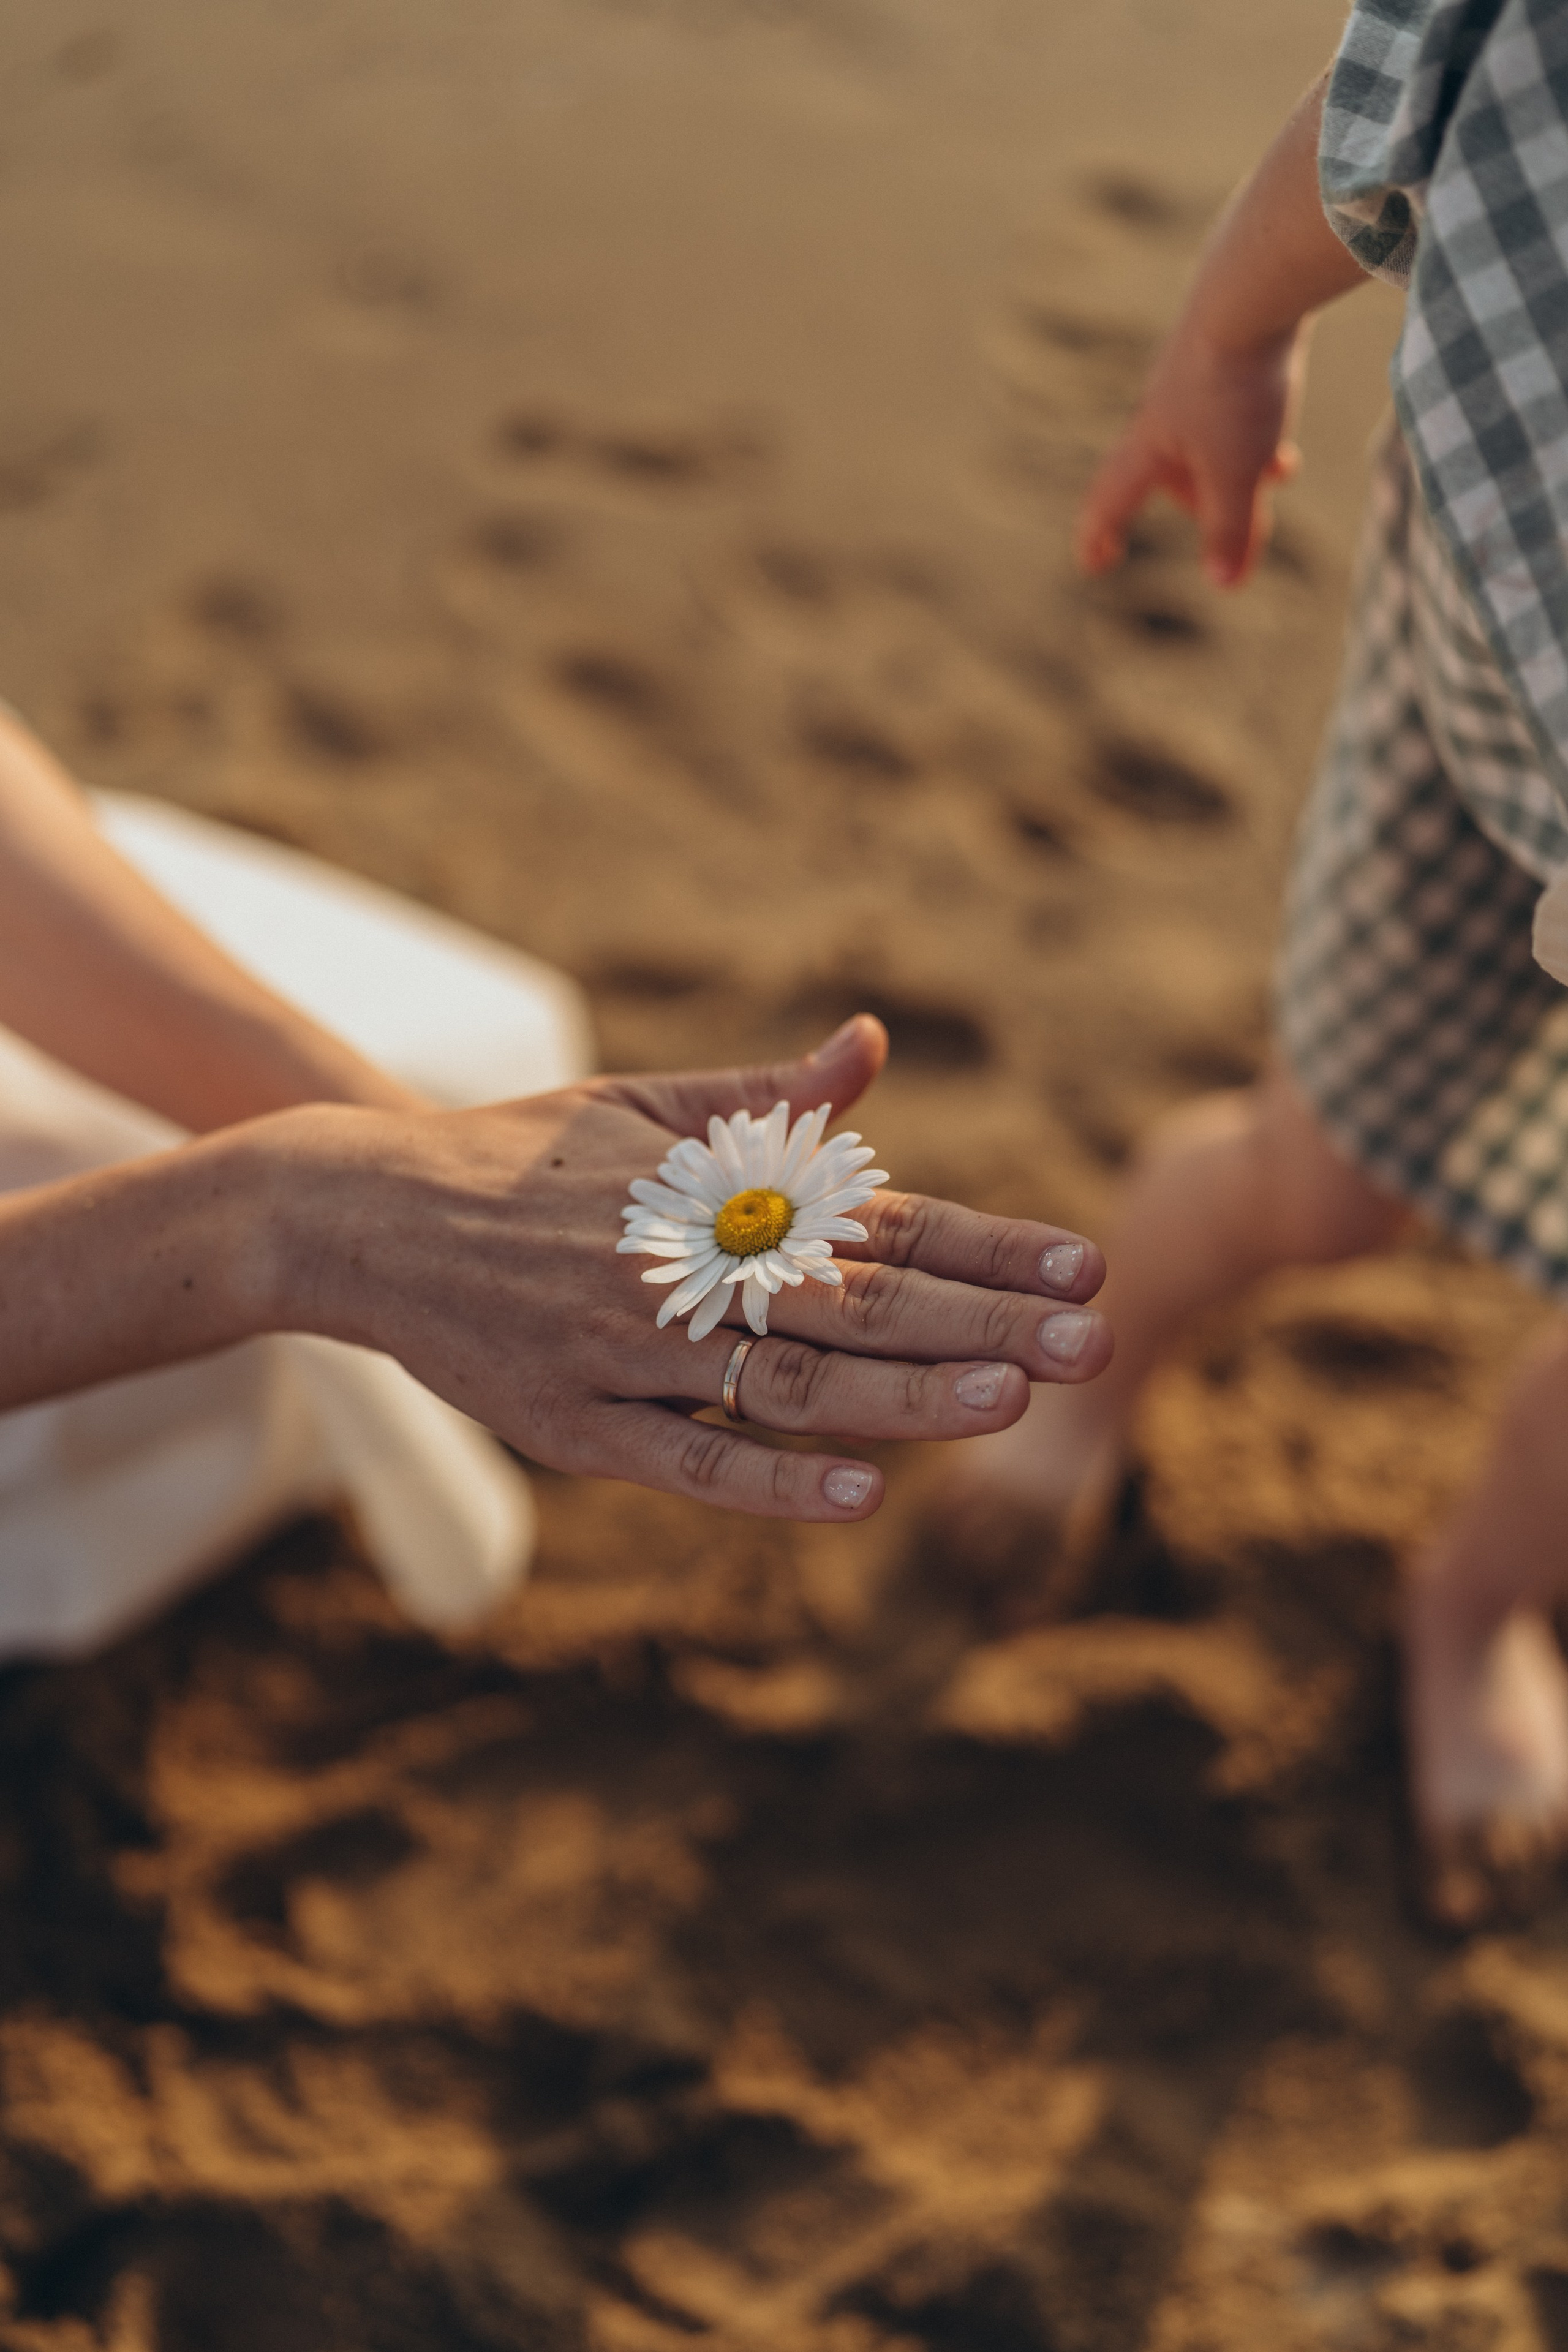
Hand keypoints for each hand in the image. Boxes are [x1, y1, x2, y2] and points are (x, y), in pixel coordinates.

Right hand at [268, 1016, 1110, 1521]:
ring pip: (789, 1381)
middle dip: (982, 1323)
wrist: (360, 1209)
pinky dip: (774, 1480)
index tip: (1085, 1266)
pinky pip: (687, 1460)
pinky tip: (862, 1493)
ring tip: (1010, 1401)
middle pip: (858, 1301)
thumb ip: (768, 1098)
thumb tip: (874, 1044)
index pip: (880, 1220)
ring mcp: (630, 1350)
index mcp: (717, 1192)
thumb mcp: (643, 1106)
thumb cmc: (519, 1155)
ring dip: (904, 1394)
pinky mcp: (575, 1425)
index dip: (988, 1245)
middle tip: (1093, 1342)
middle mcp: (687, 1267)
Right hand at [1076, 315, 1305, 589]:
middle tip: (1228, 528)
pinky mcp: (1229, 351)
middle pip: (1168, 472)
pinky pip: (1236, 408)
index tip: (1093, 563)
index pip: (1110, 501)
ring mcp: (1194, 378)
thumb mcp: (1235, 473)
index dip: (1099, 535)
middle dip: (1195, 501)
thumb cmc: (1232, 389)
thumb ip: (1230, 529)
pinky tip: (1288, 436)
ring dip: (1237, 467)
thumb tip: (1224, 585)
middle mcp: (1162, 412)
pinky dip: (1257, 433)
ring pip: (1208, 440)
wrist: (1252, 290)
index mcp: (1147, 445)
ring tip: (1279, 474)